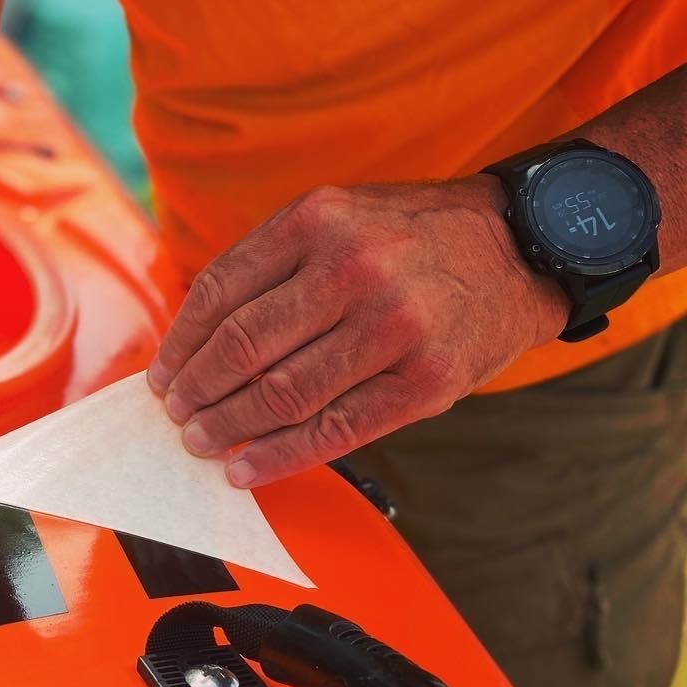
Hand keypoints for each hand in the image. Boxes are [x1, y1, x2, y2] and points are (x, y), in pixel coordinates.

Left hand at [146, 178, 569, 486]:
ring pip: (282, 392)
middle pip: (242, 345)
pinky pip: (333, 430)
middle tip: (176, 414)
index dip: (179, 342)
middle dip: (196, 389)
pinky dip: (279, 456)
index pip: (219, 291)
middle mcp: (352, 269)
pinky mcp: (423, 382)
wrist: (523, 246)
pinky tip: (246, 469)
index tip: (162, 373)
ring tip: (201, 443)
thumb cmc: (410, 238)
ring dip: (228, 426)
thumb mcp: (337, 217)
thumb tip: (194, 339)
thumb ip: (271, 264)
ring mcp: (391, 328)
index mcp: (316, 221)